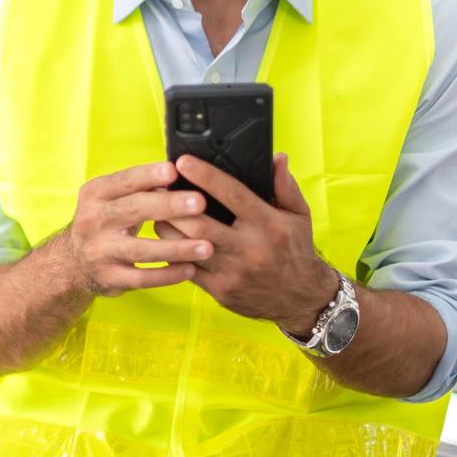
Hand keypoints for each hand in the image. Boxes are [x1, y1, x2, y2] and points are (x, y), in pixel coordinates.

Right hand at [56, 161, 216, 297]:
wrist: (73, 262)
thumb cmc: (105, 222)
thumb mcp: (111, 199)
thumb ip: (140, 188)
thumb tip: (180, 174)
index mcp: (95, 194)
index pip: (124, 181)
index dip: (149, 175)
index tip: (174, 171)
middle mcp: (93, 221)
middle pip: (133, 210)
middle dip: (169, 206)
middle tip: (199, 203)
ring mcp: (99, 252)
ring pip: (141, 249)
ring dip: (176, 248)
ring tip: (206, 246)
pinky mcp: (108, 278)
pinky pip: (142, 278)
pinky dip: (167, 274)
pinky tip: (190, 269)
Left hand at [163, 153, 337, 331]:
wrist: (301, 299)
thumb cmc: (296, 250)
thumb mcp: (299, 216)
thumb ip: (285, 186)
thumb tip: (277, 158)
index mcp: (268, 225)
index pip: (233, 195)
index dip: (206, 176)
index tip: (183, 162)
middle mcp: (249, 249)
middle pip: (200, 225)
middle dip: (174, 206)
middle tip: (157, 189)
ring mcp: (232, 272)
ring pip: (186, 248)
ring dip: (167, 227)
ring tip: (156, 210)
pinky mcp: (220, 290)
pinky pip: (187, 269)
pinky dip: (172, 252)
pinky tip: (164, 238)